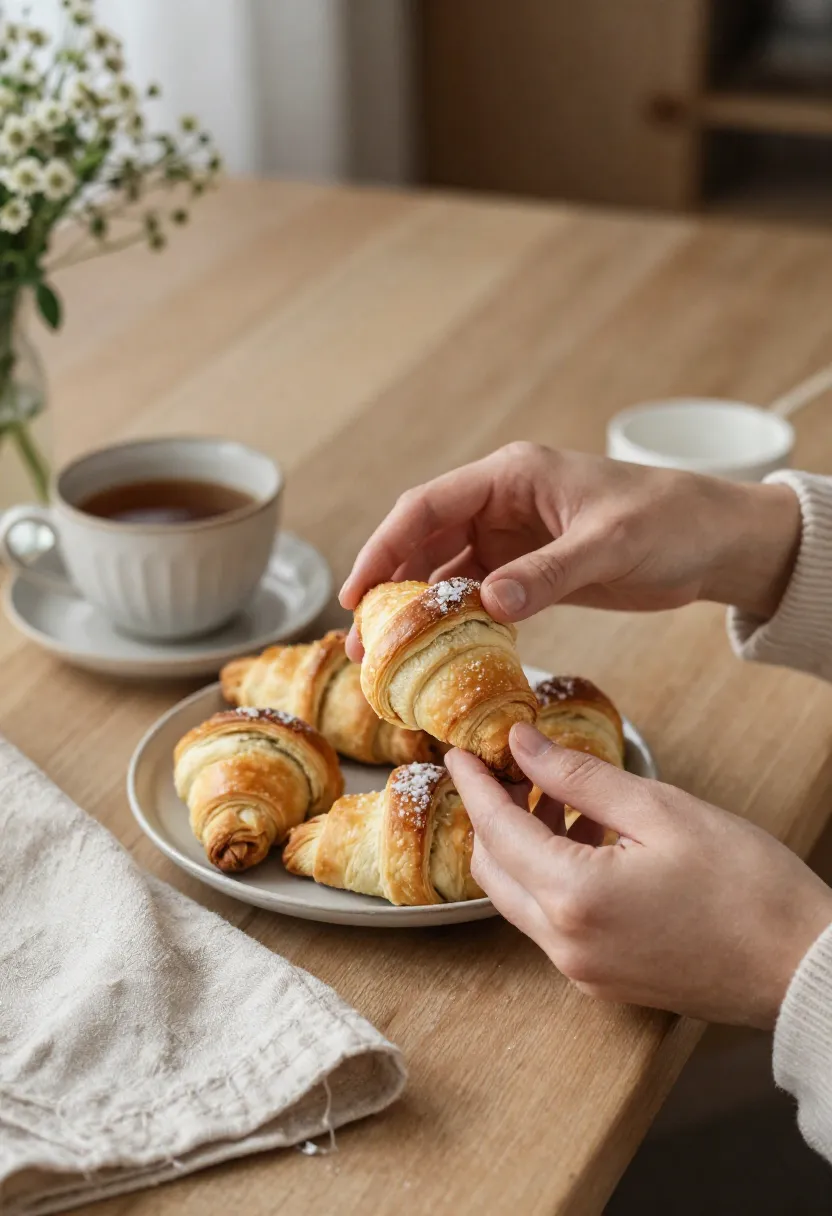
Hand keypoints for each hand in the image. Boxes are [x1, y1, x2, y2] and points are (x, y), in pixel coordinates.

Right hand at [339, 443, 799, 658]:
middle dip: (391, 588)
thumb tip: (488, 604)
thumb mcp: (609, 544)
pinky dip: (456, 622)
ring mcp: (515, 540)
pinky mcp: (531, 572)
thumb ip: (548, 574)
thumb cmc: (670, 521)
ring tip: (388, 658)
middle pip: (426, 542)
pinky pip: (479, 596)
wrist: (715, 541)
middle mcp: (503, 504)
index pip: (428, 506)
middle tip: (363, 642)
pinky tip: (438, 653)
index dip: (385, 547)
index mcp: (512, 477)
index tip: (357, 594)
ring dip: (417, 610)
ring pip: (447, 572)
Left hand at [445, 724, 831, 1027]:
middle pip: (493, 870)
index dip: (473, 786)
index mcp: (574, 897)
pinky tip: (586, 839)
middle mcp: (564, 944)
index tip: (460, 753)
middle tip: (510, 769)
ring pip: (519, 898)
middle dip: (491, 816)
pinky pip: (550, 921)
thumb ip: (579, 778)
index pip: (495, 830)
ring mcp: (580, 971)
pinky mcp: (601, 980)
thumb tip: (522, 744)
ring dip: (522, 846)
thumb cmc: (747, 885)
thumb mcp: (661, 810)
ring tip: (559, 796)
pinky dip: (549, 876)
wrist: (802, 967)